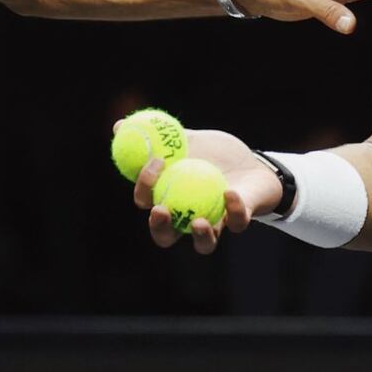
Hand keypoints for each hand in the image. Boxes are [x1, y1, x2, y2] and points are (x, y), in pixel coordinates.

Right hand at [125, 124, 282, 255]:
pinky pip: (237, 222)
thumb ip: (160, 137)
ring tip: (198, 222)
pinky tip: (229, 192)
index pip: (148, 202)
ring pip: (204, 245)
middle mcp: (189, 218)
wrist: (253, 161)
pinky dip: (234, 209)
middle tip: (161, 210)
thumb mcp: (189, 140)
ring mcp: (216, 223)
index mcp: (171, 199)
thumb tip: (118, 126)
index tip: (156, 163)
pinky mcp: (240, 220)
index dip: (145, 188)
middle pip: (167, 236)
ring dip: (199, 236)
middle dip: (160, 228)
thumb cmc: (217, 154)